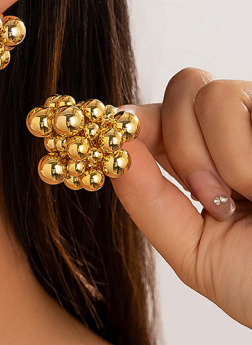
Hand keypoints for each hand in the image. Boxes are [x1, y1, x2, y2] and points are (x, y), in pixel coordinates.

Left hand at [110, 67, 251, 328]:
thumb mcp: (195, 253)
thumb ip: (149, 204)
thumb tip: (114, 152)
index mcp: (206, 164)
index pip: (157, 118)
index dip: (129, 123)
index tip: (106, 137)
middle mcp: (237, 133)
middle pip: (180, 90)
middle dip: (180, 144)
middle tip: (209, 197)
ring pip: (208, 92)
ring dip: (217, 157)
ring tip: (246, 196)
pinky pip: (234, 99)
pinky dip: (240, 156)